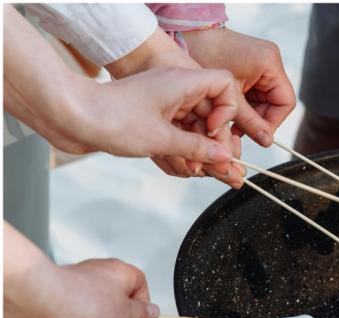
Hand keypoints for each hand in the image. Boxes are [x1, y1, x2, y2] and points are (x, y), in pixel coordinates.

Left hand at [4, 224, 158, 317]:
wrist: (37, 303)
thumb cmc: (80, 302)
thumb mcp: (126, 314)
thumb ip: (142, 315)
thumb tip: (151, 313)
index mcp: (120, 275)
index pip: (142, 292)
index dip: (143, 314)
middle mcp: (98, 281)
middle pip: (118, 313)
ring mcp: (75, 294)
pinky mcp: (56, 306)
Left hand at [106, 30, 245, 186]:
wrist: (69, 117)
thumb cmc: (111, 118)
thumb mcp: (162, 139)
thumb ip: (198, 149)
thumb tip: (223, 158)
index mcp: (182, 83)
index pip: (224, 87)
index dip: (227, 112)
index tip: (214, 133)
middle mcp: (175, 91)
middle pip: (212, 115)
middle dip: (214, 143)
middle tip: (218, 168)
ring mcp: (163, 105)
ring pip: (195, 129)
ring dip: (197, 153)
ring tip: (194, 172)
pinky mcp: (151, 120)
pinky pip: (177, 136)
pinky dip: (180, 153)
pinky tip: (179, 168)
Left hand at [182, 27, 295, 143]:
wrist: (184, 35)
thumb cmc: (203, 54)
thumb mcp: (229, 95)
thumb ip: (249, 120)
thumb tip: (266, 141)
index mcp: (270, 63)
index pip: (285, 102)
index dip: (272, 122)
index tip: (256, 134)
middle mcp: (270, 61)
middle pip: (275, 103)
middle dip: (257, 119)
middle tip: (237, 130)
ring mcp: (261, 62)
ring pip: (264, 100)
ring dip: (248, 114)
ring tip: (229, 120)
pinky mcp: (251, 66)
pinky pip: (254, 92)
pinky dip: (243, 104)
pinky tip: (228, 109)